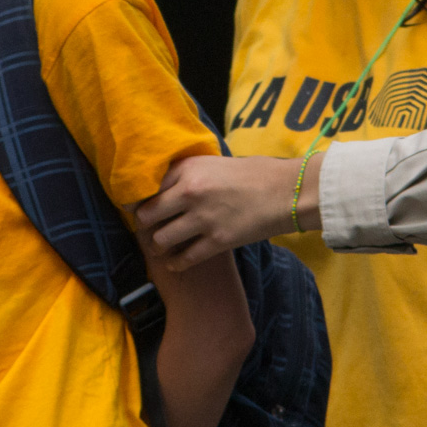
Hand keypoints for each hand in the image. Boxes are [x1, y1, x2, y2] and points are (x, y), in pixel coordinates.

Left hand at [137, 153, 321, 271]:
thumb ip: (187, 173)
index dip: (140, 202)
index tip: (141, 209)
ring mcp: (203, 218)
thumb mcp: (214, 163)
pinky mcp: (217, 241)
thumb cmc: (254, 174)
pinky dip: (176, 263)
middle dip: (145, 226)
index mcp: (188, 169)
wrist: (286, 192)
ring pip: (161, 240)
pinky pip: (184, 258)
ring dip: (159, 246)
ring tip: (163, 246)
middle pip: (147, 217)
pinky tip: (176, 262)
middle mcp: (190, 192)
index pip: (147, 189)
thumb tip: (162, 187)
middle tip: (151, 229)